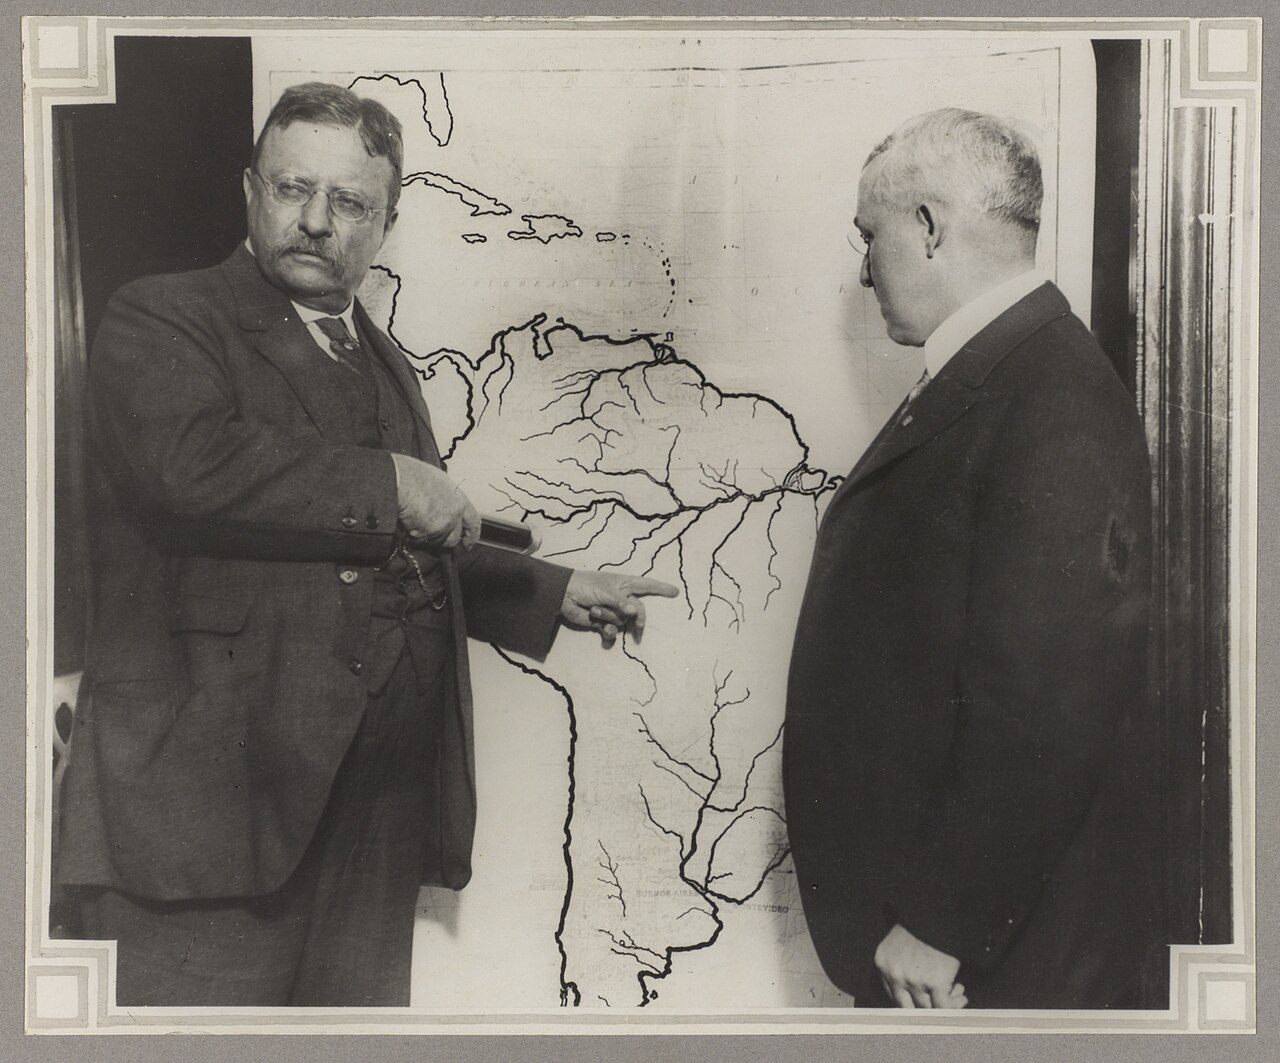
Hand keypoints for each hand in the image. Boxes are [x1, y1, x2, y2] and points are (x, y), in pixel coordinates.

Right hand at [390, 454, 481, 550]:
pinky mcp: (428, 534)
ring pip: (437, 542)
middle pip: (454, 537)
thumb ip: (446, 498)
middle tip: (434, 537)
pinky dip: (414, 536)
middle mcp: (454, 514)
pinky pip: (421, 541)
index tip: (468, 543)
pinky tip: (408, 522)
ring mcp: (442, 525)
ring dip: (428, 537)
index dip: (472, 535)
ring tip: (416, 521)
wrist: (400, 480)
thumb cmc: (413, 476)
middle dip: (445, 540)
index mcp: (459, 499)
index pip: (473, 522)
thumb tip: (443, 506)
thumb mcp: (439, 482)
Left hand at [561, 570, 678, 646]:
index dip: (661, 588)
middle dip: (638, 620)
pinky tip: (600, 629)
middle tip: (639, 628)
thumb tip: (635, 613)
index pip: (647, 585)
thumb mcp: (606, 590)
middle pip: (638, 611)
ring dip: (609, 617)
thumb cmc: (586, 585)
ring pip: (622, 621)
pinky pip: (613, 632)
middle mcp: (621, 598)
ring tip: (595, 610)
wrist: (564, 596)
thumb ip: (622, 602)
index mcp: (624, 584)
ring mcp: (612, 611)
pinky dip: (607, 632)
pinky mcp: (602, 623)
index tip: (675, 591)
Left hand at [874, 924, 966, 1008]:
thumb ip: (898, 966)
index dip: (911, 1003)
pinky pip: (944, 1006)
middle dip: (925, 1010)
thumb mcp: (897, 944)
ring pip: (928, 1009)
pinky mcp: (935, 982)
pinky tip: (961, 996)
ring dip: (945, 1005)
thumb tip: (912, 993)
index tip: (924, 1003)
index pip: (893, 997)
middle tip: (939, 1004)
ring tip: (956, 996)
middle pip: (908, 1008)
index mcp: (882, 965)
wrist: (935, 913)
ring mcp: (914, 981)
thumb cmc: (920, 926)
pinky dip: (955, 1004)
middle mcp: (895, 975)